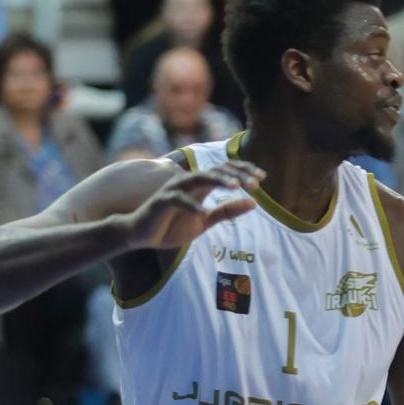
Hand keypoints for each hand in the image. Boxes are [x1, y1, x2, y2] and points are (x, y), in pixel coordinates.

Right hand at [120, 161, 263, 251]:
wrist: (141, 235)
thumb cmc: (173, 226)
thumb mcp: (205, 221)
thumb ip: (227, 211)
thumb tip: (254, 203)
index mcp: (201, 185)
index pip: (225, 170)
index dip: (244, 171)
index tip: (262, 178)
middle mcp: (189, 182)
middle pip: (216, 169)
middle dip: (237, 173)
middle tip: (255, 184)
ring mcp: (175, 189)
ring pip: (199, 177)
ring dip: (218, 180)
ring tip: (236, 187)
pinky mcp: (161, 200)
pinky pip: (178, 198)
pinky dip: (191, 205)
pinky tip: (203, 212)